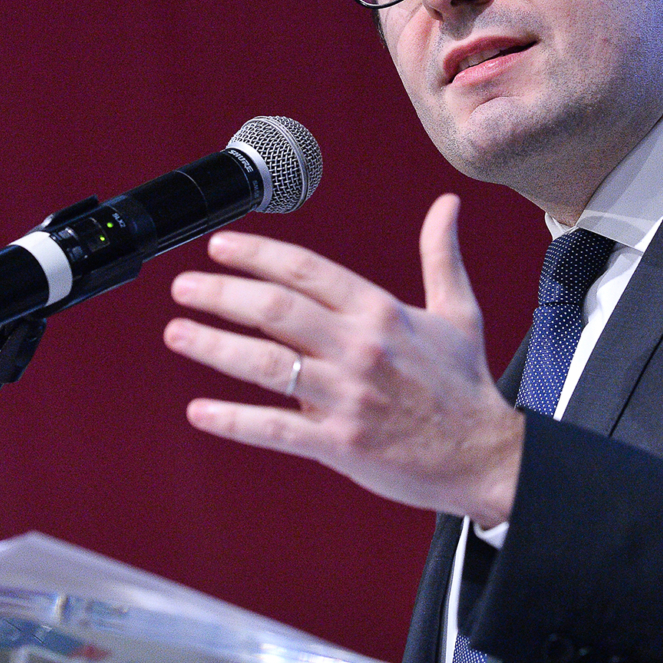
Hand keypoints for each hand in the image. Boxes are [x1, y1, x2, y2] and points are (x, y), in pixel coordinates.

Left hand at [163, 193, 523, 526]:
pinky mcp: (339, 444)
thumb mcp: (459, 311)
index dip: (256, 254)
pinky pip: (275, 429)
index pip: (306, 270)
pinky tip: (200, 410)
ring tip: (177, 333)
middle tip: (184, 288)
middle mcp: (359, 348)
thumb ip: (441, 255)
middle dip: (221, 294)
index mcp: (381, 311)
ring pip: (265, 364)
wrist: (484, 456)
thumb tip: (447, 206)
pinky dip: (233, 420)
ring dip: (213, 345)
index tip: (221, 248)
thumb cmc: (466, 386)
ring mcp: (347, 397)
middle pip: (275, 309)